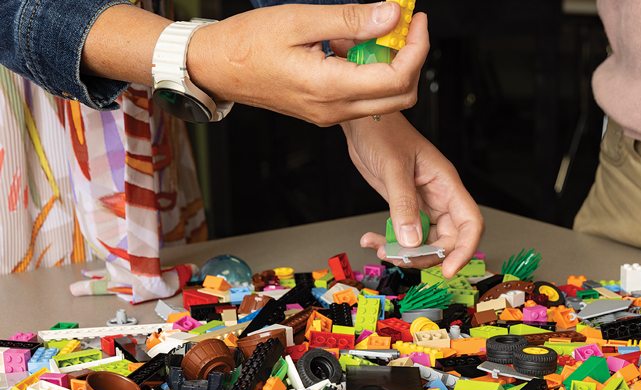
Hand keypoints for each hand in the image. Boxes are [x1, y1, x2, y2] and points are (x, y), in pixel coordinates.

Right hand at [188, 2, 428, 125]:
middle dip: (413, 59)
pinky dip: (374, 73)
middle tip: (407, 26)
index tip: (415, 20)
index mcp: (330, 88)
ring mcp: (331, 114)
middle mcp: (334, 109)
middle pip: (401, 96)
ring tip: (380, 32)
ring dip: (394, 67)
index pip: (397, 78)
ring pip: (386, 100)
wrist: (214, 68)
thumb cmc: (247, 43)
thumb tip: (391, 15)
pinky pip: (365, 99)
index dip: (417, 48)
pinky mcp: (326, 111)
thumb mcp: (299, 20)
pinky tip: (358, 46)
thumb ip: (351, 20)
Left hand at [345, 114, 482, 276]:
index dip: (464, 250)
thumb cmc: (383, 132)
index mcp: (446, 185)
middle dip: (425, 255)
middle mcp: (439, 198)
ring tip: (380, 248)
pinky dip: (389, 241)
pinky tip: (371, 239)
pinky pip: (405, 234)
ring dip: (404, 251)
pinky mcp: (405, 208)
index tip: (449, 270)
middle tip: (399, 257)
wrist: (363, 123)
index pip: (470, 224)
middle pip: (447, 239)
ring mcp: (422, 204)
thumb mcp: (393, 168)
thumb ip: (403, 204)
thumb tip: (411, 240)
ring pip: (424, 241)